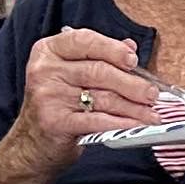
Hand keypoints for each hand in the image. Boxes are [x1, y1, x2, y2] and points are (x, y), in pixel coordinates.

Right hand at [15, 27, 159, 167]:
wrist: (32, 143)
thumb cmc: (58, 103)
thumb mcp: (72, 73)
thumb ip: (99, 57)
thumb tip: (130, 46)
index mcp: (49, 51)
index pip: (85, 40)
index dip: (113, 49)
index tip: (133, 60)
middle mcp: (45, 70)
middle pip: (99, 71)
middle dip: (132, 84)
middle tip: (152, 94)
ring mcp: (49, 96)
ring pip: (103, 97)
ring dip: (134, 107)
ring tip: (152, 113)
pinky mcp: (55, 121)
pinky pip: (97, 120)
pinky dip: (121, 123)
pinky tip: (137, 125)